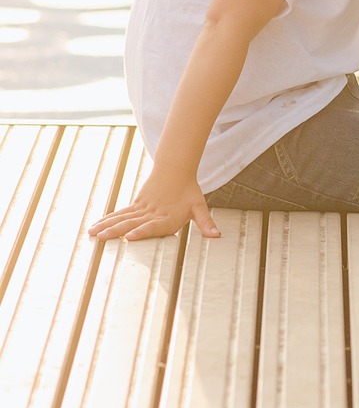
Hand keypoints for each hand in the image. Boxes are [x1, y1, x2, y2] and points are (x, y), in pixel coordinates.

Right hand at [87, 171, 220, 241]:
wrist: (176, 168)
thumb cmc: (189, 191)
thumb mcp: (199, 206)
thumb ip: (206, 222)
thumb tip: (217, 235)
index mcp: (167, 216)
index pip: (153, 226)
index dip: (141, 232)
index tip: (129, 238)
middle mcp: (152, 213)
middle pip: (132, 222)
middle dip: (115, 231)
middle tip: (101, 238)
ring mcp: (142, 208)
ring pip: (122, 217)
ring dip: (106, 226)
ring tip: (92, 234)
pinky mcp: (136, 204)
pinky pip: (120, 213)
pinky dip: (108, 220)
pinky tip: (96, 227)